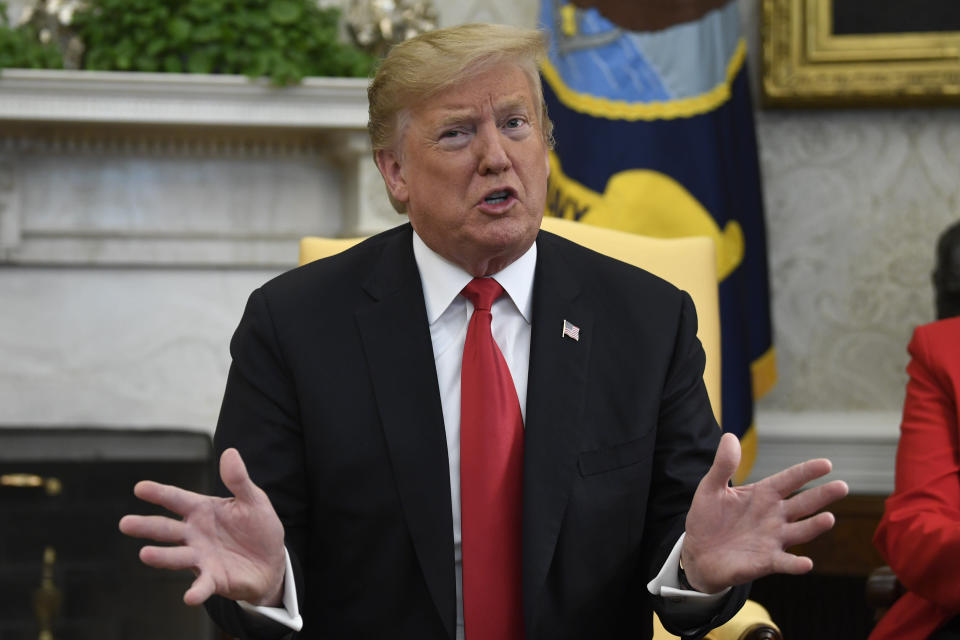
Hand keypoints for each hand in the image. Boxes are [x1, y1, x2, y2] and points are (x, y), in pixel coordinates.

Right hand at [119, 448, 285, 606]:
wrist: (272, 561)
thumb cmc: (258, 527)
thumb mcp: (253, 500)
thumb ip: (239, 480)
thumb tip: (229, 452)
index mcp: (202, 511)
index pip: (177, 499)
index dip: (159, 493)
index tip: (140, 487)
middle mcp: (195, 534)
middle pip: (167, 529)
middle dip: (146, 526)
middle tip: (125, 523)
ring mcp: (201, 558)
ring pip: (177, 557)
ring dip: (161, 557)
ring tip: (145, 554)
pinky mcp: (213, 579)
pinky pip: (202, 586)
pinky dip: (196, 591)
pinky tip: (189, 597)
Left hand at [680, 433, 848, 593]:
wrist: (697, 553)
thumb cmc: (708, 518)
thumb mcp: (711, 488)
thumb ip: (723, 465)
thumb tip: (729, 436)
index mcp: (763, 495)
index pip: (789, 479)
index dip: (807, 471)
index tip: (827, 464)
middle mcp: (774, 516)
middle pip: (803, 504)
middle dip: (822, 495)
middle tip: (842, 486)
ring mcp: (773, 539)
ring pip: (800, 531)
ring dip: (815, 526)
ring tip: (829, 518)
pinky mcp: (766, 562)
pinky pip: (785, 563)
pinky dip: (796, 564)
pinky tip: (806, 563)